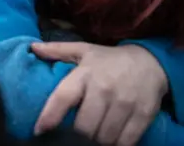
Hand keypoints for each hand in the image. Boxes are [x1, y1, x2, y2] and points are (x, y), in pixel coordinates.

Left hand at [31, 42, 167, 145]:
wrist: (151, 61)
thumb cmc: (109, 60)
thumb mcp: (83, 51)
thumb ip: (57, 51)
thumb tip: (32, 48)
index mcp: (85, 73)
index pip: (63, 97)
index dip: (49, 116)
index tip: (39, 130)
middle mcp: (104, 88)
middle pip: (84, 126)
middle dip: (75, 135)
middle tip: (73, 135)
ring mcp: (125, 103)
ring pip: (103, 138)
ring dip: (95, 142)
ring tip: (91, 137)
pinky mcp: (143, 115)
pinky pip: (125, 142)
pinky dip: (115, 145)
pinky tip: (109, 140)